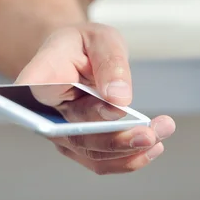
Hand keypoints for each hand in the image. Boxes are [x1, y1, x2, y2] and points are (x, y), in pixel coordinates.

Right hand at [15, 23, 175, 174]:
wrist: (75, 58)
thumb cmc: (84, 45)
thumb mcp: (100, 39)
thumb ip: (109, 63)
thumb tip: (119, 98)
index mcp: (40, 76)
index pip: (38, 93)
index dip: (64, 104)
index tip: (112, 109)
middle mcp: (44, 113)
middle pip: (76, 134)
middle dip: (117, 140)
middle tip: (149, 134)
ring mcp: (60, 133)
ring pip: (92, 153)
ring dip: (130, 150)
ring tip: (161, 132)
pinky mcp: (78, 145)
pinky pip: (101, 160)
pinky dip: (129, 157)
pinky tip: (154, 146)